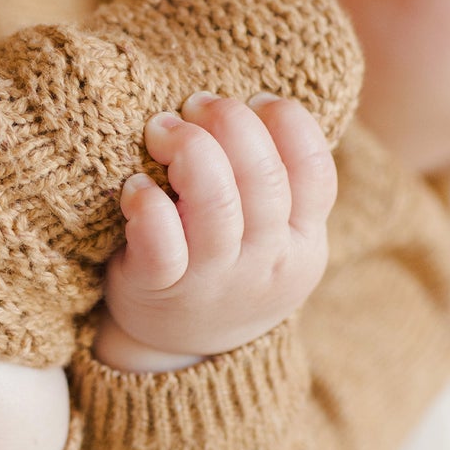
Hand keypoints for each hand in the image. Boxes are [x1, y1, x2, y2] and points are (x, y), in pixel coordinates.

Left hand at [99, 92, 337, 360]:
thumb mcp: (273, 236)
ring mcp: (215, 280)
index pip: (316, 171)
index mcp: (303, 241)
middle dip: (230, 123)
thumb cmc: (228, 267)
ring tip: (162, 130)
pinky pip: (161, 245)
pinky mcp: (161, 290)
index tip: (255, 99)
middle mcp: (266, 261)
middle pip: (264, 178)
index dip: (288, 123)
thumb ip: (276, 183)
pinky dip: (147, 205)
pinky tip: (133, 186)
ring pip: (217, 205)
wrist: (184, 350)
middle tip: (196, 104)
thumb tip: (255, 102)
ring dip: (190, 150)